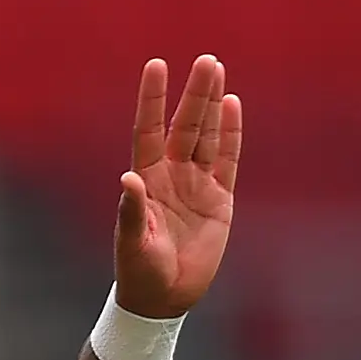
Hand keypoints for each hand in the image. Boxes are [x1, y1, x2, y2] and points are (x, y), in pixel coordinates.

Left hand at [115, 54, 241, 317]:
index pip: (148, 130)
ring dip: (212, 104)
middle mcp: (171, 175)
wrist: (164, 299)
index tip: (156, 65)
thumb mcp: (133, 244)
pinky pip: (227, 160)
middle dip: (195, 94)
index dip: (152, 99)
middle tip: (206, 60)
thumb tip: (128, 178)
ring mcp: (196, 184)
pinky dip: (230, 134)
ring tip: (217, 69)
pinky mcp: (219, 199)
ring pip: (207, 136)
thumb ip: (131, 211)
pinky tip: (232, 105)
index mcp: (146, 180)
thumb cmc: (140, 273)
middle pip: (185, 125)